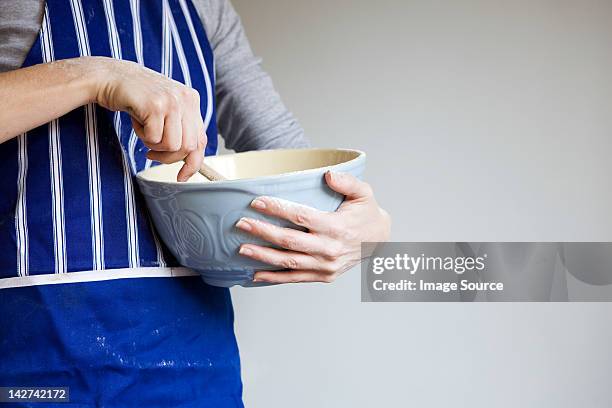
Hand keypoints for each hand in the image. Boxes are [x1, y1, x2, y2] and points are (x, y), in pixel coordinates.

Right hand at [94, 57, 205, 180]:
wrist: (109, 76)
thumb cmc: (136, 97)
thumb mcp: (165, 108)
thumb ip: (179, 127)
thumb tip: (190, 159)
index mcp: (192, 100)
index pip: (201, 140)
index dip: (193, 163)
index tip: (182, 176)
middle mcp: (186, 99)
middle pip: (188, 148)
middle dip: (169, 159)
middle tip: (151, 154)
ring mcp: (172, 101)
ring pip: (172, 146)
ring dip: (154, 146)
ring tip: (143, 130)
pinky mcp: (156, 105)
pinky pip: (154, 139)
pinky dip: (142, 136)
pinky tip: (136, 120)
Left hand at [236, 171, 390, 283]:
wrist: (380, 240)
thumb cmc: (367, 213)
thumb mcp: (364, 192)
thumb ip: (347, 181)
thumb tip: (328, 175)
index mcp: (337, 227)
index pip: (301, 217)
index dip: (278, 209)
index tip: (257, 202)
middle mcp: (330, 249)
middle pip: (290, 241)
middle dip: (263, 232)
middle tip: (241, 224)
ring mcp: (326, 266)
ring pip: (289, 262)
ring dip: (263, 256)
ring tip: (242, 249)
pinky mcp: (324, 276)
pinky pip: (295, 278)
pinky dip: (274, 278)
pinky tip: (256, 273)